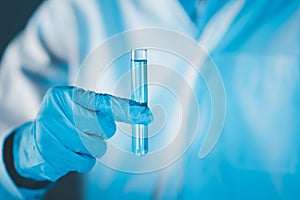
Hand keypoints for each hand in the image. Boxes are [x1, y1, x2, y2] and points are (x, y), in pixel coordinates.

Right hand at [12, 86, 152, 181]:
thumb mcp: (80, 106)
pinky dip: (85, 159)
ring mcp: (52, 132)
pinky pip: (86, 161)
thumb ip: (106, 108)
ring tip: (78, 140)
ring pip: (97, 147)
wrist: (35, 141)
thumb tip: (140, 111)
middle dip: (103, 132)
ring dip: (93, 147)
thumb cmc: (65, 120)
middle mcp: (59, 111)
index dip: (127, 110)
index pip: (105, 102)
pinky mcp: (51, 152)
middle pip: (104, 127)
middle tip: (90, 129)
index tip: (145, 115)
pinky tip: (72, 152)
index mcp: (68, 95)